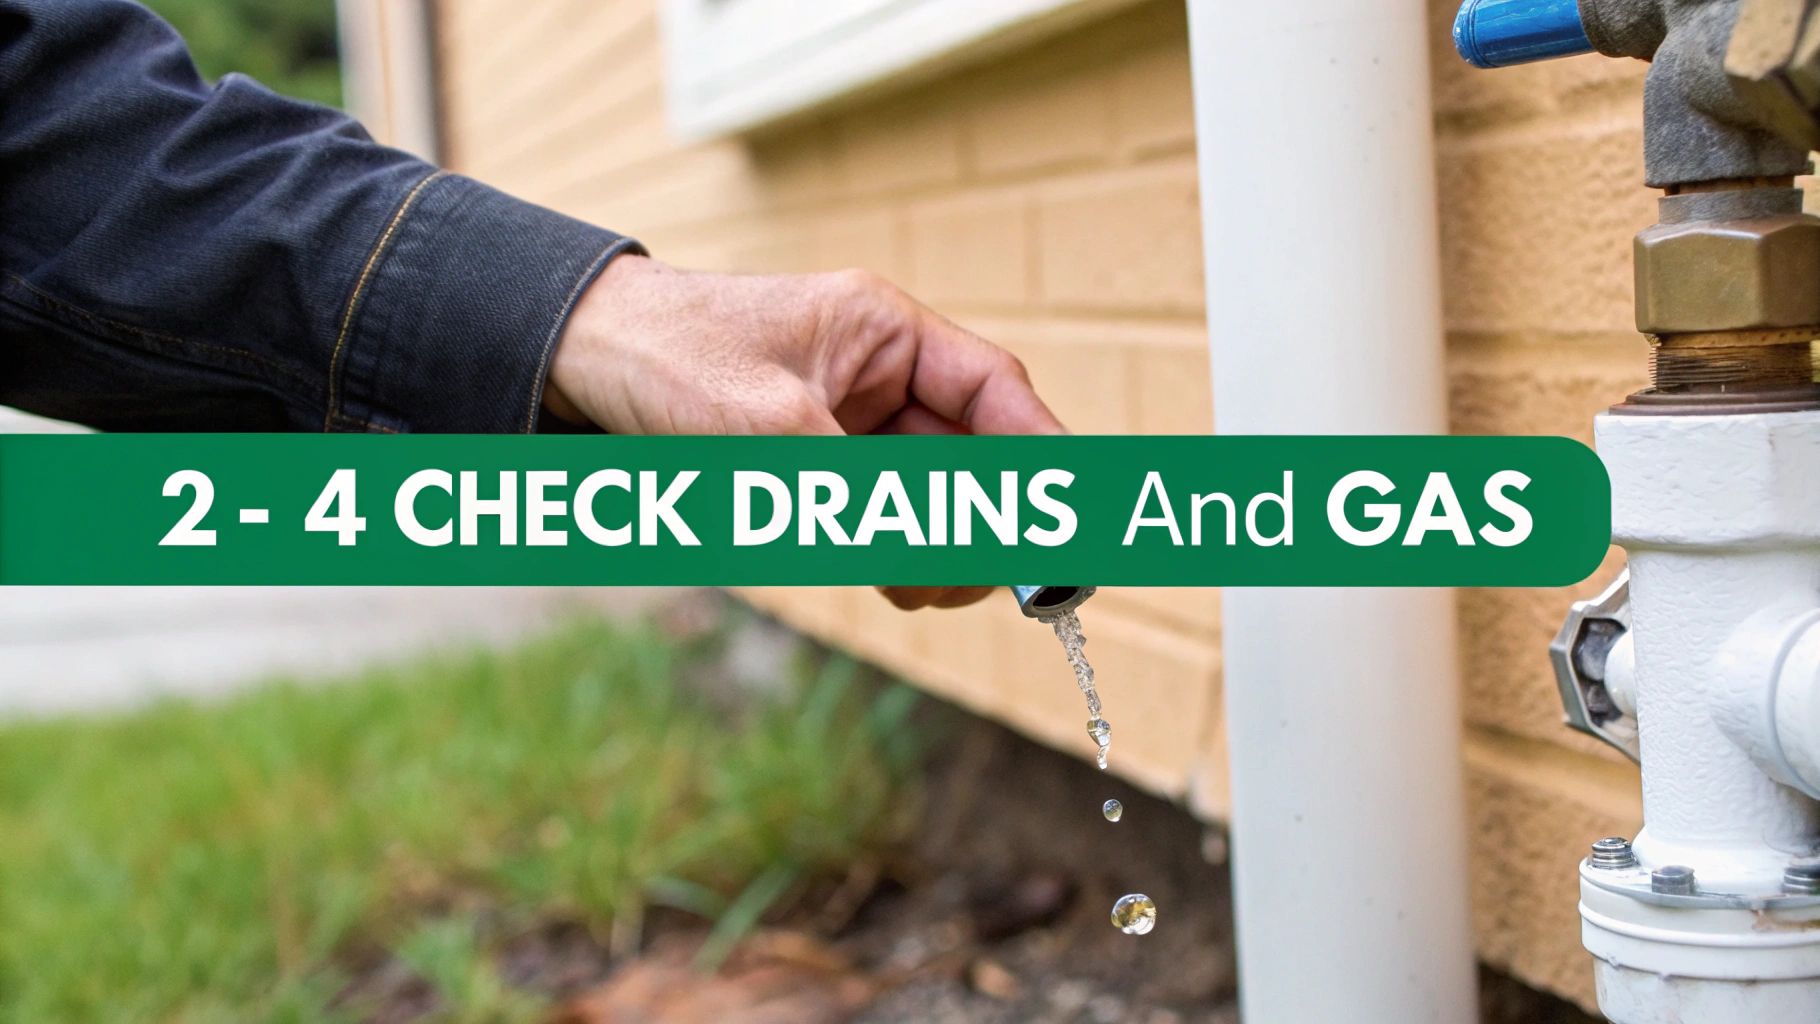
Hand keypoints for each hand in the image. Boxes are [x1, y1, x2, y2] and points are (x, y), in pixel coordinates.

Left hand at [545, 255, 1065, 609]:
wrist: (575, 362)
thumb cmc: (664, 360)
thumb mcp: (766, 428)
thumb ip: (865, 492)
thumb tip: (949, 554)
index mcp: (884, 333)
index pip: (998, 394)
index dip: (1043, 461)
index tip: (1069, 528)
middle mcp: (882, 376)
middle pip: (975, 462)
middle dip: (973, 526)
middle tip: (948, 579)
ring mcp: (855, 426)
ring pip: (932, 505)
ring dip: (924, 551)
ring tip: (884, 573)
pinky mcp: (824, 468)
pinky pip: (882, 525)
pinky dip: (879, 556)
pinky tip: (839, 557)